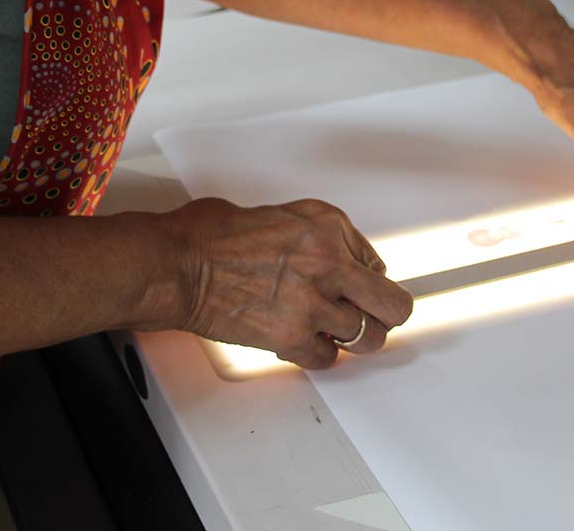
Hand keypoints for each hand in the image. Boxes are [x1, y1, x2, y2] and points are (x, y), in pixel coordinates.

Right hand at [165, 198, 412, 368]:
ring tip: (341, 333)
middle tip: (375, 317)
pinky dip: (319, 354)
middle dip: (386, 313)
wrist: (181, 263)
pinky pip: (329, 359)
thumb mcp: (286, 214)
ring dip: (355, 338)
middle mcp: (329, 261)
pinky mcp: (292, 336)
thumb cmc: (217, 236)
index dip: (366, 279)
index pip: (376, 263)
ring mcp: (313, 302)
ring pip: (368, 337)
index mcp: (329, 226)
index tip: (364, 289)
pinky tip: (306, 341)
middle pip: (392, 304)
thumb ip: (323, 236)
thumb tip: (344, 259)